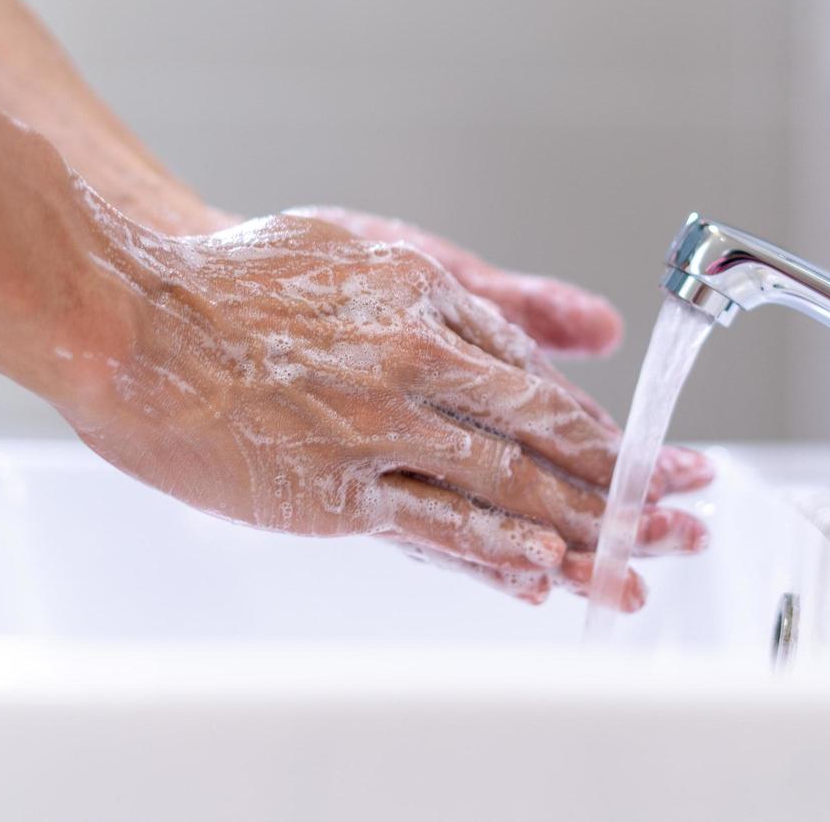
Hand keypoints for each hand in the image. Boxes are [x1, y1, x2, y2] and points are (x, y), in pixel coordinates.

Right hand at [70, 210, 710, 607]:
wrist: (139, 311)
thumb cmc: (260, 279)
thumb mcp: (389, 256)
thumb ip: (504, 296)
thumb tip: (600, 325)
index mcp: (435, 302)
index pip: (542, 384)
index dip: (608, 432)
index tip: (662, 462)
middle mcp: (418, 362)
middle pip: (545, 436)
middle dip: (627, 483)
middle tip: (690, 513)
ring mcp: (376, 427)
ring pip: (503, 486)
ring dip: (582, 531)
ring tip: (642, 566)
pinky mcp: (330, 488)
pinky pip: (429, 524)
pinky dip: (492, 551)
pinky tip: (546, 574)